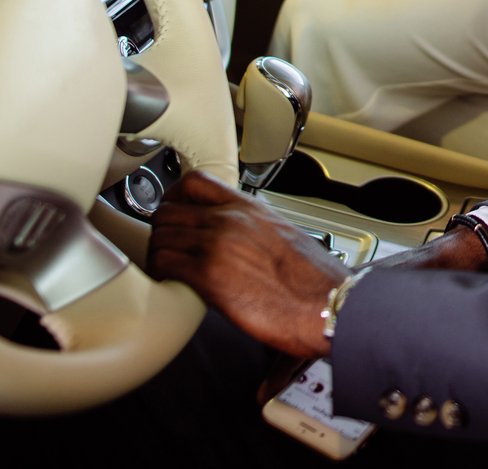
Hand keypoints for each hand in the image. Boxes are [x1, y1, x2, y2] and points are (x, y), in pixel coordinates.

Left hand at [148, 171, 346, 360]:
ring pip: (160, 236)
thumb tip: (241, 245)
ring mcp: (218, 245)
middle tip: (168, 248)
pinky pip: (164, 265)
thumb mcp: (284, 237)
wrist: (328, 304)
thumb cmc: (315, 280)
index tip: (173, 213)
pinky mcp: (209, 276)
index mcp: (250, 208)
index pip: (194, 182)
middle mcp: (231, 220)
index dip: (174, 198)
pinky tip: (173, 285)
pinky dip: (161, 275)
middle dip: (162, 231)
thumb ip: (254, 232)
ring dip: (159, 254)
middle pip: (168, 210)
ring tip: (169, 270)